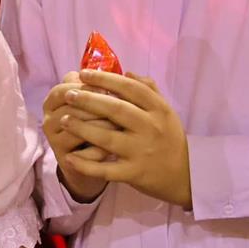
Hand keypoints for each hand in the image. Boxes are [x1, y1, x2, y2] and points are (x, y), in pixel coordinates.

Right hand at [42, 71, 112, 201]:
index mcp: (53, 100)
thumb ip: (100, 87)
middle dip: (97, 109)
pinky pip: (83, 154)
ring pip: (76, 131)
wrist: (89, 160)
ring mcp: (54, 140)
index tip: (107, 90)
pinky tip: (114, 148)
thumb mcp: (94, 102)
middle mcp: (48, 119)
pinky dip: (99, 150)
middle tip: (120, 109)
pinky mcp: (64, 160)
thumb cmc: (94, 122)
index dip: (86, 88)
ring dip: (100, 128)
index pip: (64, 88)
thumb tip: (125, 74)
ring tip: (120, 126)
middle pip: (71, 109)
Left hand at [61, 70, 192, 209]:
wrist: (186, 175)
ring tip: (63, 119)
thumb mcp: (166, 110)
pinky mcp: (134, 174)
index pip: (130, 88)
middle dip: (88, 100)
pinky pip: (106, 169)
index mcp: (159, 109)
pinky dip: (87, 164)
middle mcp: (150, 128)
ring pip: (106, 138)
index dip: (106, 79)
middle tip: (68, 94)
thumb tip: (126, 72)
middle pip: (116, 109)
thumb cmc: (170, 138)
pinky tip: (70, 157)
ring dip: (82, 128)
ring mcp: (141, 152)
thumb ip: (149, 89)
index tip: (84, 73)